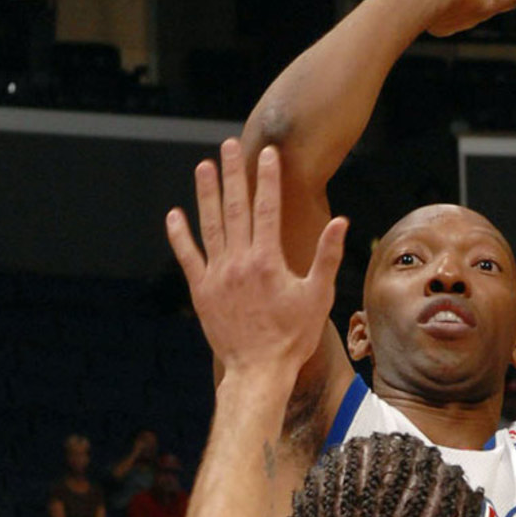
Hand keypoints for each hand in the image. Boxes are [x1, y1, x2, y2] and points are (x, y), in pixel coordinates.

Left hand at [166, 142, 346, 377]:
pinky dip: (180, 235)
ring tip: (204, 167)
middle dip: (233, 174)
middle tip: (229, 146)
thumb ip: (326, 256)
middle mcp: (239, 262)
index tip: (266, 154)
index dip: (267, 178)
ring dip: (206, 194)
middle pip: (235, 208)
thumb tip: (340, 223)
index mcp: (268, 260)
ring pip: (209, 225)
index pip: (267, 208)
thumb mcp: (318, 296)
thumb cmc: (293, 337)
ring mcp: (217, 275)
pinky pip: (188, 257)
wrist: (259, 370)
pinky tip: (175, 214)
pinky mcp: (201, 291)